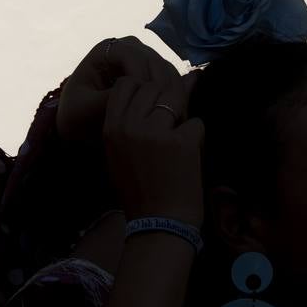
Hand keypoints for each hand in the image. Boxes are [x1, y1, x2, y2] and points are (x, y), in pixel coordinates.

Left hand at [57, 36, 181, 142]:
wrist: (81, 125)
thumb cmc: (77, 116)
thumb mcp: (87, 110)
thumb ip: (111, 99)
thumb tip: (140, 90)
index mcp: (106, 50)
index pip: (133, 57)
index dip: (143, 80)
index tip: (147, 108)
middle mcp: (128, 47)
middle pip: (155, 61)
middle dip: (163, 88)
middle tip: (168, 115)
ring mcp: (143, 58)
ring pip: (168, 70)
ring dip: (174, 93)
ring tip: (175, 118)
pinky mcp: (154, 73)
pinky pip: (172, 81)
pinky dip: (177, 96)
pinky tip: (178, 116)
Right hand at [100, 75, 203, 227]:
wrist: (159, 224)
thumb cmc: (141, 190)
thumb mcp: (123, 153)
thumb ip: (136, 118)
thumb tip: (168, 82)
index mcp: (111, 128)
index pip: (127, 84)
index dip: (144, 92)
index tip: (151, 112)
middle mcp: (129, 126)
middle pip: (153, 87)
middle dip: (165, 103)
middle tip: (168, 130)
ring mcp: (155, 133)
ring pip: (175, 99)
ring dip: (181, 117)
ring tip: (177, 143)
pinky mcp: (181, 142)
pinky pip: (196, 123)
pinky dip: (196, 139)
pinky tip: (188, 159)